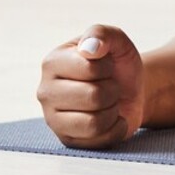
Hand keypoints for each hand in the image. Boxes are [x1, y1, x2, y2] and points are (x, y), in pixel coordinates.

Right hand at [36, 24, 145, 149]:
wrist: (129, 90)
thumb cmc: (117, 63)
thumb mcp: (116, 40)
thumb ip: (102, 34)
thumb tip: (89, 48)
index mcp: (52, 62)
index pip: (89, 68)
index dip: (107, 67)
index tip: (105, 65)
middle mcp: (45, 91)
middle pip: (93, 96)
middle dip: (112, 90)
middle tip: (109, 86)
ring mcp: (52, 119)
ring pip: (94, 122)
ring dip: (113, 111)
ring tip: (108, 102)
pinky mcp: (66, 140)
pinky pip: (98, 140)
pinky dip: (115, 128)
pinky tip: (110, 118)